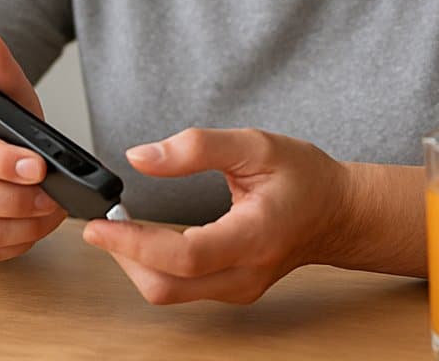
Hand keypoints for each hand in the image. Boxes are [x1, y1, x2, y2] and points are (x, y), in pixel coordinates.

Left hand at [81, 127, 351, 304]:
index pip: (184, 255)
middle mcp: (246, 274)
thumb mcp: (257, 144)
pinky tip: (145, 240)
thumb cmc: (305, 178)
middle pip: (167, 286)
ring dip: (135, 263)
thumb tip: (141, 158)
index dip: (135, 243)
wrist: (338, 213)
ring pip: (169, 293)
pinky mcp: (232, 291)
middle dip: (124, 257)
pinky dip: (154, 267)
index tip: (100, 224)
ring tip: (119, 227)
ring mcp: (239, 289)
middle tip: (100, 223)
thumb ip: (198, 147)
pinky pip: (182, 289)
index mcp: (255, 236)